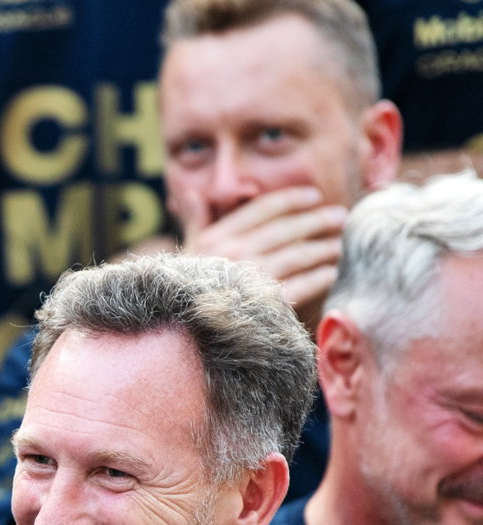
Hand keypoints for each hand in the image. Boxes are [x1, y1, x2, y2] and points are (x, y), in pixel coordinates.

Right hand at [179, 185, 346, 323]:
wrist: (185, 332)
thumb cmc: (187, 287)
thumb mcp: (187, 252)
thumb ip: (195, 220)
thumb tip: (194, 192)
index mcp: (216, 239)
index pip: (261, 210)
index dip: (291, 200)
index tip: (315, 195)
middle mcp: (233, 255)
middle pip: (284, 230)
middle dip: (317, 220)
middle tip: (340, 216)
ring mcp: (251, 279)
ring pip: (297, 256)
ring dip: (323, 249)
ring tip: (339, 245)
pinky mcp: (266, 303)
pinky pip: (301, 285)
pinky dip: (319, 278)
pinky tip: (331, 273)